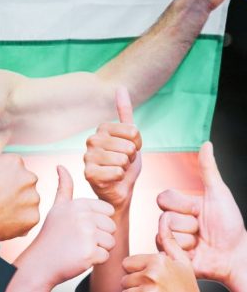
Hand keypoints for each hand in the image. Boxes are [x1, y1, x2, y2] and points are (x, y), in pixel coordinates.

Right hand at [0, 105, 39, 240]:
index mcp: (14, 161)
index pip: (10, 166)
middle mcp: (29, 178)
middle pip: (20, 181)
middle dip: (8, 188)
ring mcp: (32, 200)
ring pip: (25, 198)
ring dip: (14, 203)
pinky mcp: (33, 219)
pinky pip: (27, 216)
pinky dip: (17, 218)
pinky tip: (2, 219)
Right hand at [12, 167, 115, 289]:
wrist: (40, 262)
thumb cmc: (51, 235)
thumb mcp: (57, 208)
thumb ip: (64, 187)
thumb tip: (60, 166)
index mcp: (78, 204)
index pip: (107, 212)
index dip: (97, 222)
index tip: (80, 227)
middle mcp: (83, 216)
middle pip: (111, 227)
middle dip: (99, 237)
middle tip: (78, 240)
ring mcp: (87, 234)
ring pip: (111, 242)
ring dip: (98, 249)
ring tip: (78, 248)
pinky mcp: (90, 252)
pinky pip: (105, 256)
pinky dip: (94, 261)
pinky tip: (79, 258)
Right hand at [84, 86, 141, 209]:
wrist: (119, 190)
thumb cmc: (124, 163)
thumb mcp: (130, 137)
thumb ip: (125, 113)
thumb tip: (120, 87)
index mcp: (101, 129)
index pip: (133, 131)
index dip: (137, 144)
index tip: (129, 151)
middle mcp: (91, 140)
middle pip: (128, 146)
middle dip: (131, 158)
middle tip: (122, 163)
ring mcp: (87, 156)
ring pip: (122, 159)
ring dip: (125, 168)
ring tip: (117, 171)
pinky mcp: (88, 173)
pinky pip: (116, 172)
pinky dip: (119, 178)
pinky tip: (112, 179)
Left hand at [121, 232, 197, 291]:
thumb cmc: (186, 291)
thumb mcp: (183, 265)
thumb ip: (170, 244)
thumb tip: (165, 221)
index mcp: (159, 261)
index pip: (127, 263)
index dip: (137, 272)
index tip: (153, 278)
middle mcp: (153, 273)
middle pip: (125, 277)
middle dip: (136, 284)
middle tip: (154, 289)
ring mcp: (148, 288)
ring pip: (125, 289)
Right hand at [156, 142, 246, 289]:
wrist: (236, 255)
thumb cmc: (230, 225)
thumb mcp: (219, 194)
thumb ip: (208, 169)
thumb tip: (206, 143)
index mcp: (180, 206)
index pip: (163, 198)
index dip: (183, 205)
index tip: (198, 210)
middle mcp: (171, 222)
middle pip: (165, 218)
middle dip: (188, 226)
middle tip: (202, 230)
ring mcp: (170, 239)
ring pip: (165, 235)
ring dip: (188, 241)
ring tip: (200, 244)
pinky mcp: (170, 256)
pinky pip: (166, 250)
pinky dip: (183, 253)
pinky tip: (194, 254)